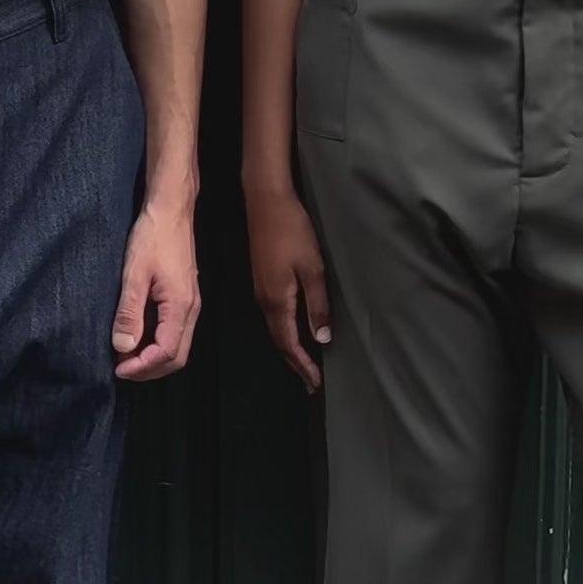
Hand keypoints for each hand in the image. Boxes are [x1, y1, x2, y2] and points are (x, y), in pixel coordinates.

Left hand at [112, 197, 200, 381]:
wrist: (171, 211)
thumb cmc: (153, 237)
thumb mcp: (134, 274)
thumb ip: (129, 312)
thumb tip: (123, 347)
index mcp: (180, 306)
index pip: (166, 353)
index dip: (142, 367)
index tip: (118, 369)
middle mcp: (191, 310)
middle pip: (177, 357)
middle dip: (149, 370)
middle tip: (121, 370)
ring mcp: (190, 305)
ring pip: (178, 347)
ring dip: (153, 359)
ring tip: (126, 357)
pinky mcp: (185, 299)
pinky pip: (175, 333)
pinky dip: (157, 345)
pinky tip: (138, 339)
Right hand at [247, 183, 332, 391]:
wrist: (266, 200)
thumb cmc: (291, 230)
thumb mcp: (313, 269)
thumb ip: (317, 305)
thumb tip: (321, 337)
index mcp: (277, 300)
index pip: (289, 343)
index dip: (302, 365)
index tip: (314, 383)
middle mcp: (264, 299)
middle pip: (279, 340)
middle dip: (295, 362)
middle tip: (310, 381)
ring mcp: (261, 289)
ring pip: (275, 328)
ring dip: (290, 347)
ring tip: (304, 362)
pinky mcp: (262, 278)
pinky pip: (273, 314)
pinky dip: (284, 330)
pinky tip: (293, 329)